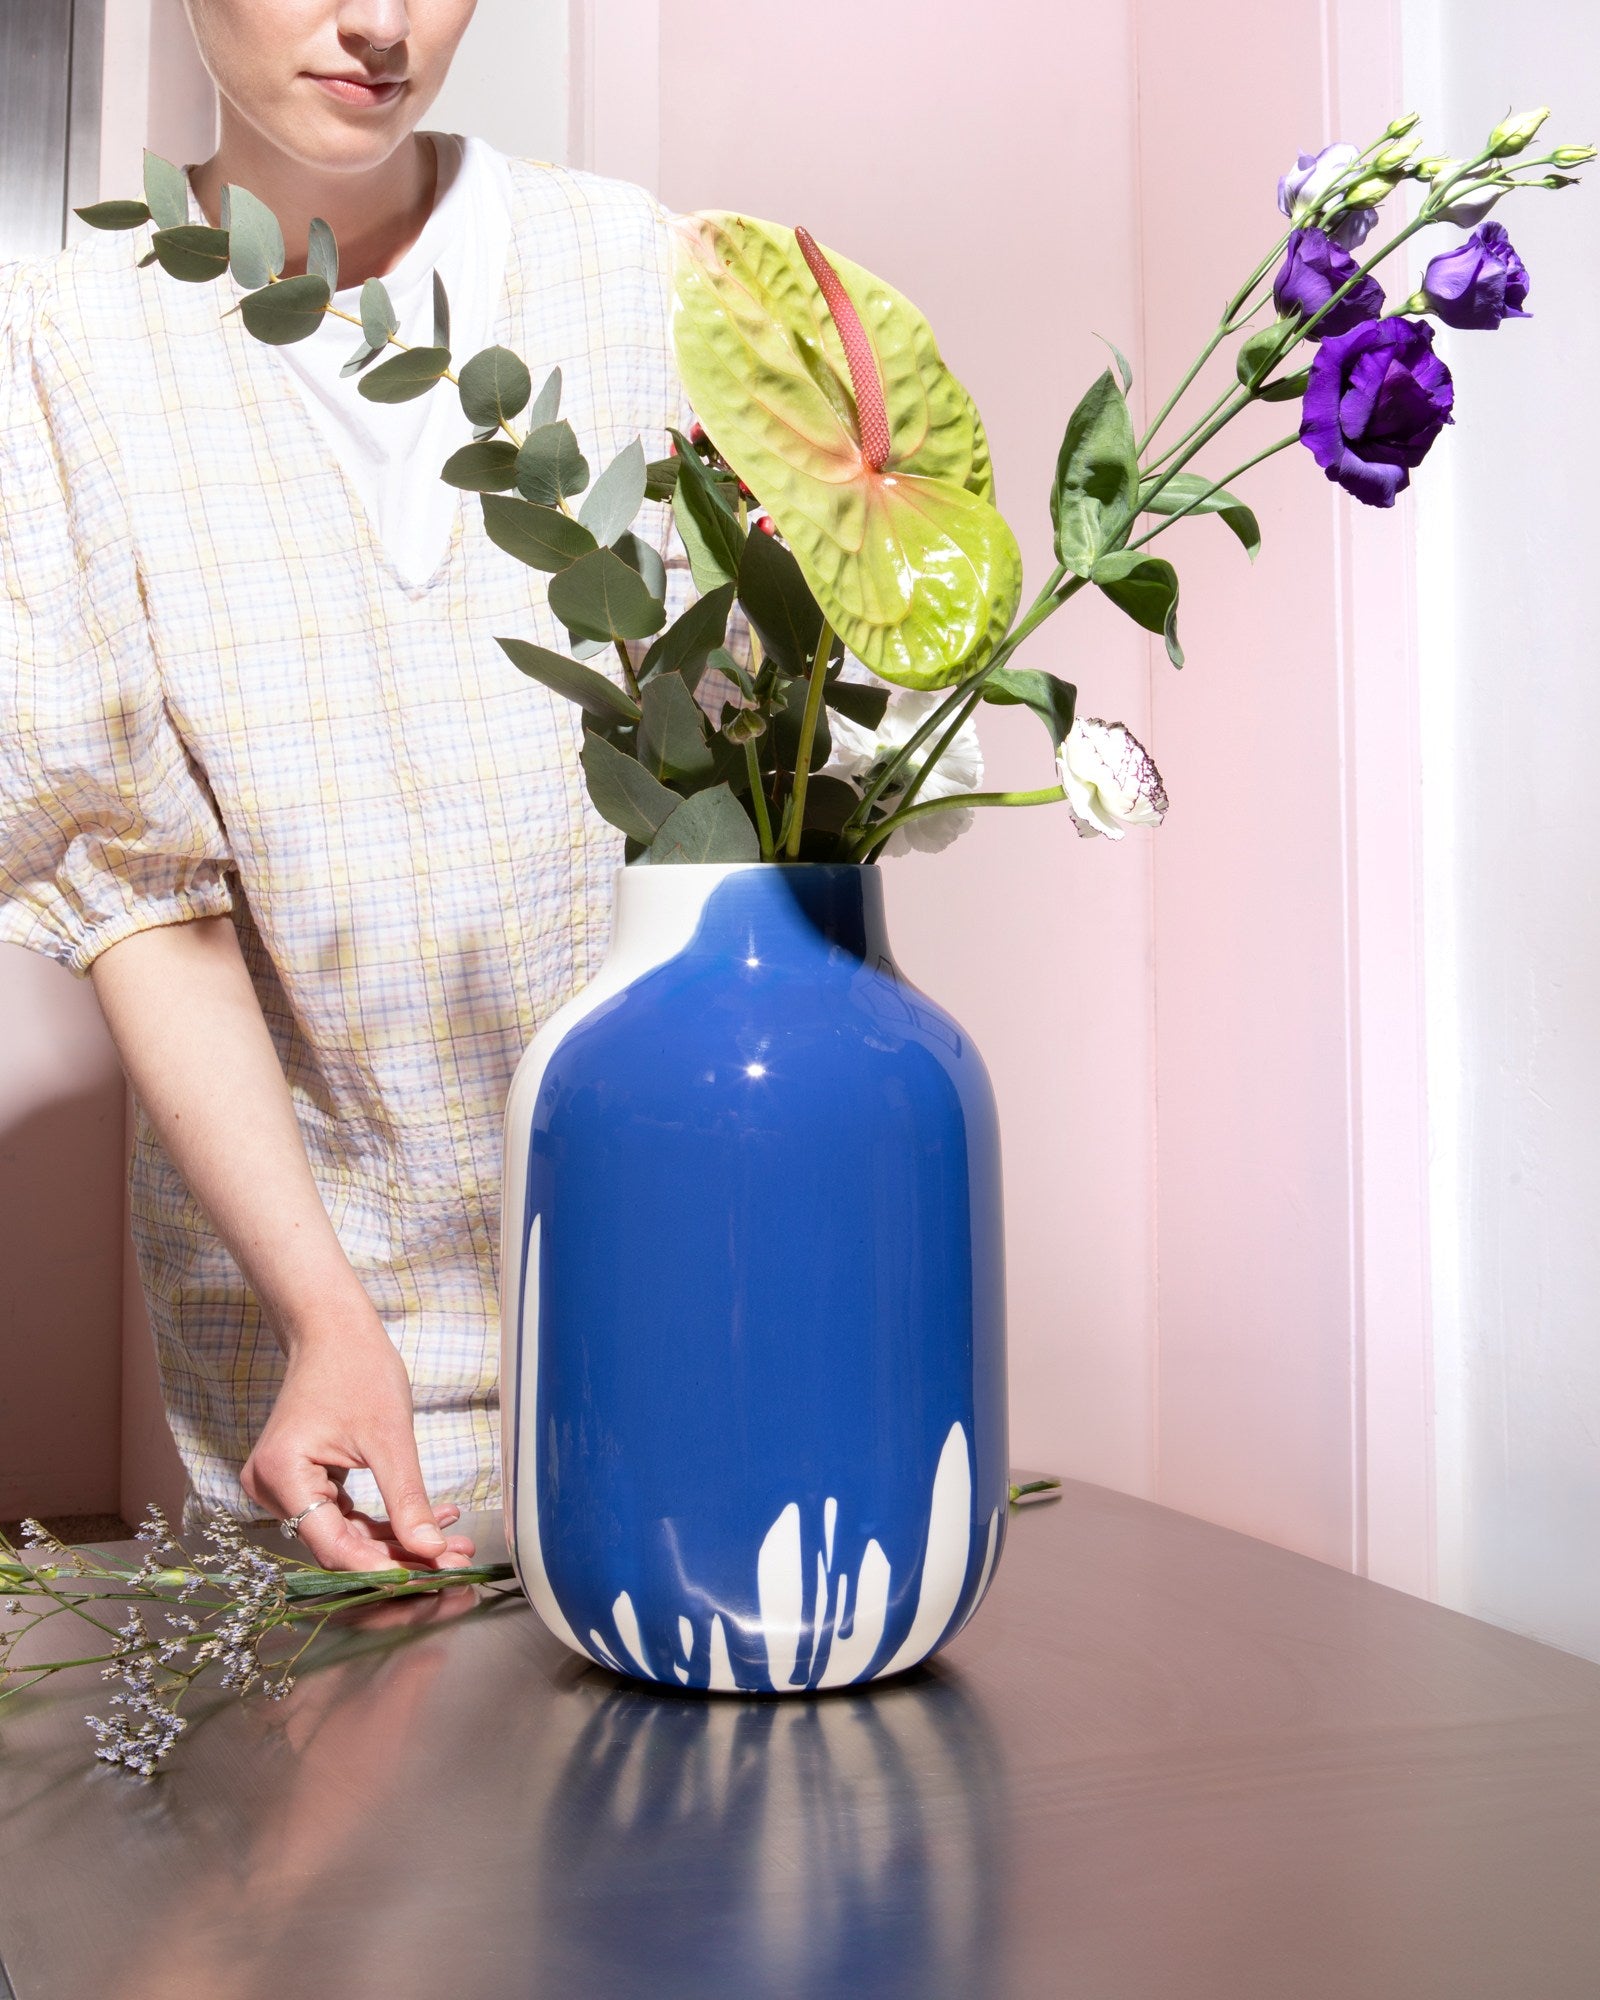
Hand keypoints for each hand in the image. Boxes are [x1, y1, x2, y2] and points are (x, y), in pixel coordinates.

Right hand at [241, 1315, 476, 1572]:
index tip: (428, 1578)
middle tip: (454, 1561)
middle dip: (398, 1555)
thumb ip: (407, 1500)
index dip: (381, 1567)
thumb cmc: (358, 1368)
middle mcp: (269, 1489)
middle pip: (339, 1544)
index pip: (332, 1545)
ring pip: (345, 1535)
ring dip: (397, 1541)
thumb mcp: (390, 1438)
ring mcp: (282, 1487)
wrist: (334, 1330)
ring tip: (452, 1544)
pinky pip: (342, 1516)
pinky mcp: (301, 1483)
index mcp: (281, 1475)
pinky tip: (428, 1521)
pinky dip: (383, 1521)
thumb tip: (432, 1552)